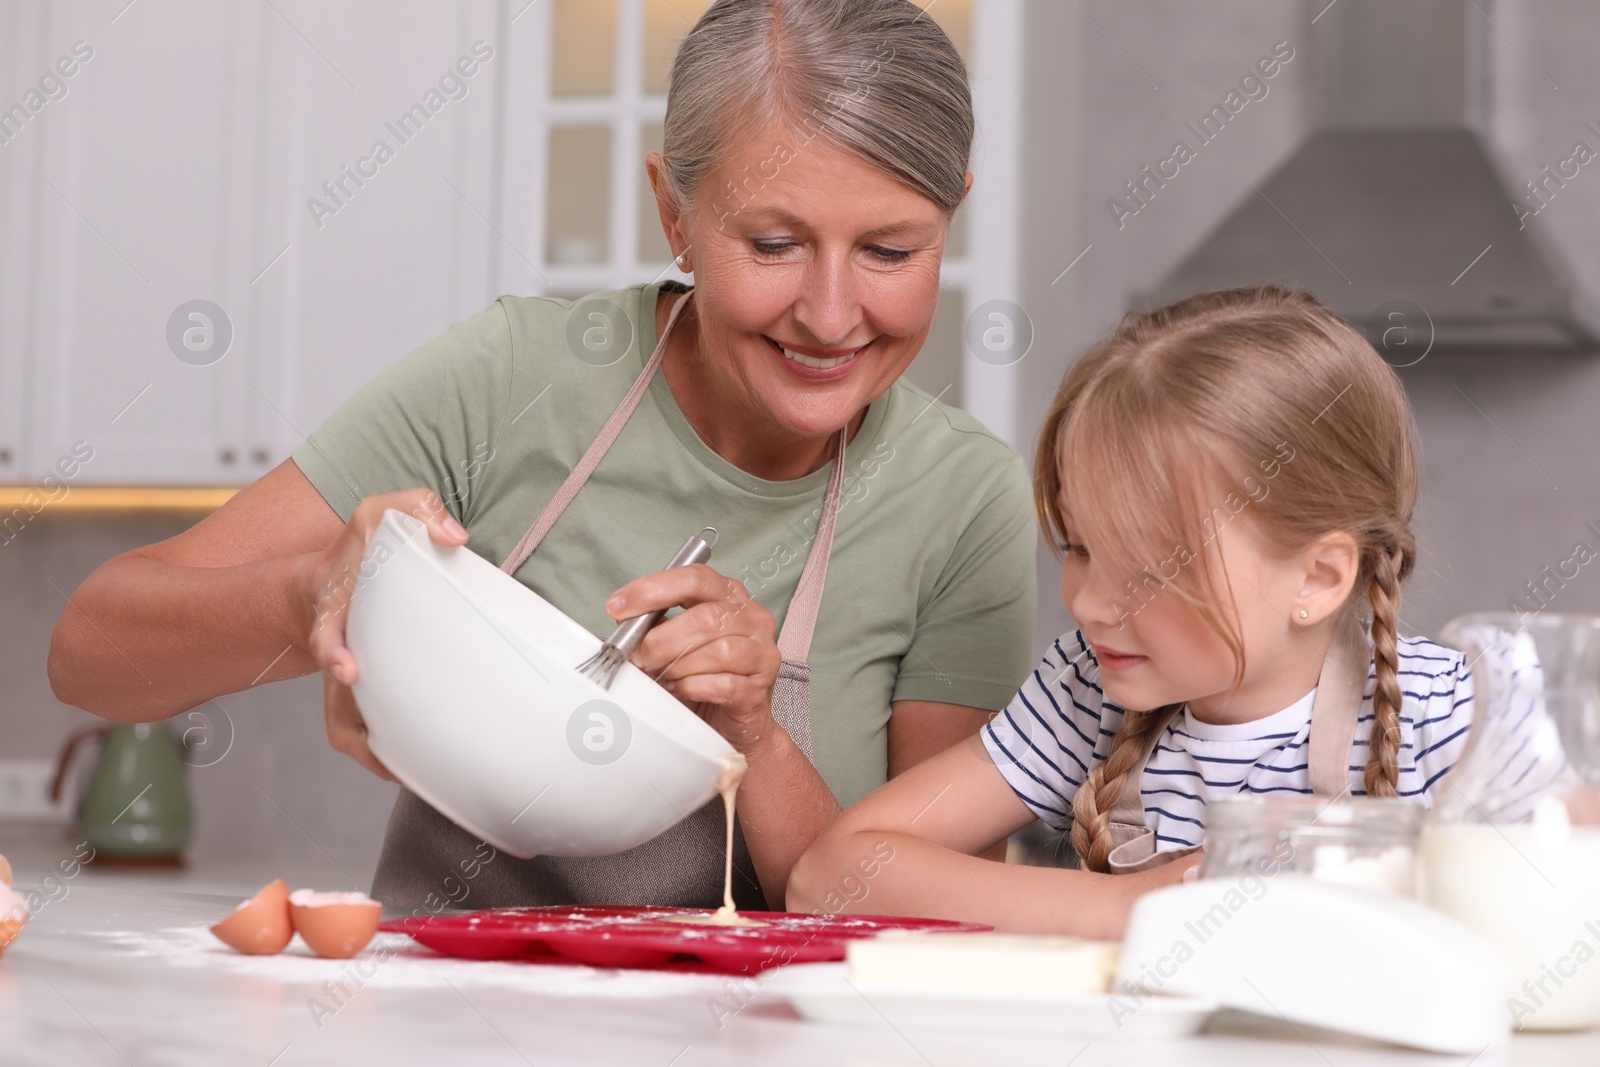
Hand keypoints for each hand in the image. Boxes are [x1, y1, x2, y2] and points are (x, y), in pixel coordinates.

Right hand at [292, 488, 468, 778]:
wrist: (330, 581)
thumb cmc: (363, 548)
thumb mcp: (381, 511)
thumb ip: (418, 509)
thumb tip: (455, 537)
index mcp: (336, 612)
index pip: (326, 636)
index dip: (333, 653)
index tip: (348, 671)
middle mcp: (338, 651)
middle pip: (334, 700)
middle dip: (350, 721)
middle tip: (379, 744)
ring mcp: (347, 678)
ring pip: (346, 729)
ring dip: (370, 753)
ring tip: (407, 772)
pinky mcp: (361, 693)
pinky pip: (361, 734)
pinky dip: (381, 755)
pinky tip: (415, 769)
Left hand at [604, 565, 781, 755]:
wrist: (728, 722)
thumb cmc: (702, 677)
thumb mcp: (675, 643)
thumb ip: (653, 628)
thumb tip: (620, 625)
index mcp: (728, 596)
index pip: (694, 578)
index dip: (653, 589)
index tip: (619, 607)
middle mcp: (751, 619)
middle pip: (706, 617)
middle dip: (661, 640)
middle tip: (638, 657)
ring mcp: (761, 653)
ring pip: (718, 651)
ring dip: (678, 666)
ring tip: (662, 677)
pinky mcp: (759, 688)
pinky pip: (724, 684)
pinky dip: (693, 688)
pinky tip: (680, 690)